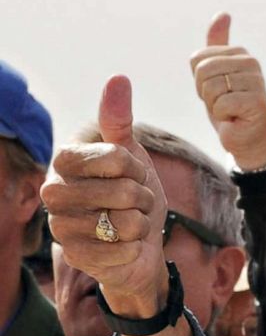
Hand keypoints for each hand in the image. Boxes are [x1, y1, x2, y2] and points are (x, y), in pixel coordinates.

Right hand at [42, 76, 168, 316]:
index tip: (132, 173)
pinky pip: (123, 250)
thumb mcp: (130, 154)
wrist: (139, 241)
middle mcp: (53, 193)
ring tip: (128, 223)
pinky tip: (124, 246)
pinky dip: (134, 248)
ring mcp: (61, 227)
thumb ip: (118, 119)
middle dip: (141, 198)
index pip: (115, 156)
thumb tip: (118, 77)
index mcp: (64, 162)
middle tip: (134, 202)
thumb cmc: (131, 192)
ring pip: (124, 222)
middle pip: (121, 191)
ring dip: (139, 224)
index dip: (134, 168)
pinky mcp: (75, 257)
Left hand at [190, 12, 265, 169]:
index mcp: (240, 53)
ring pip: (211, 88)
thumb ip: (217, 45)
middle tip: (222, 103)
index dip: (199, 81)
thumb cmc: (230, 107)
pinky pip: (221, 104)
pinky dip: (223, 117)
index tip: (217, 91)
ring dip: (214, 106)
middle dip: (205, 93)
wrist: (246, 139)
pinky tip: (235, 119)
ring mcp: (256, 82)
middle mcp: (251, 63)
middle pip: (202, 71)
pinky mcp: (257, 102)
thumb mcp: (217, 74)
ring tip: (229, 111)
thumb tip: (223, 14)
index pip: (198, 59)